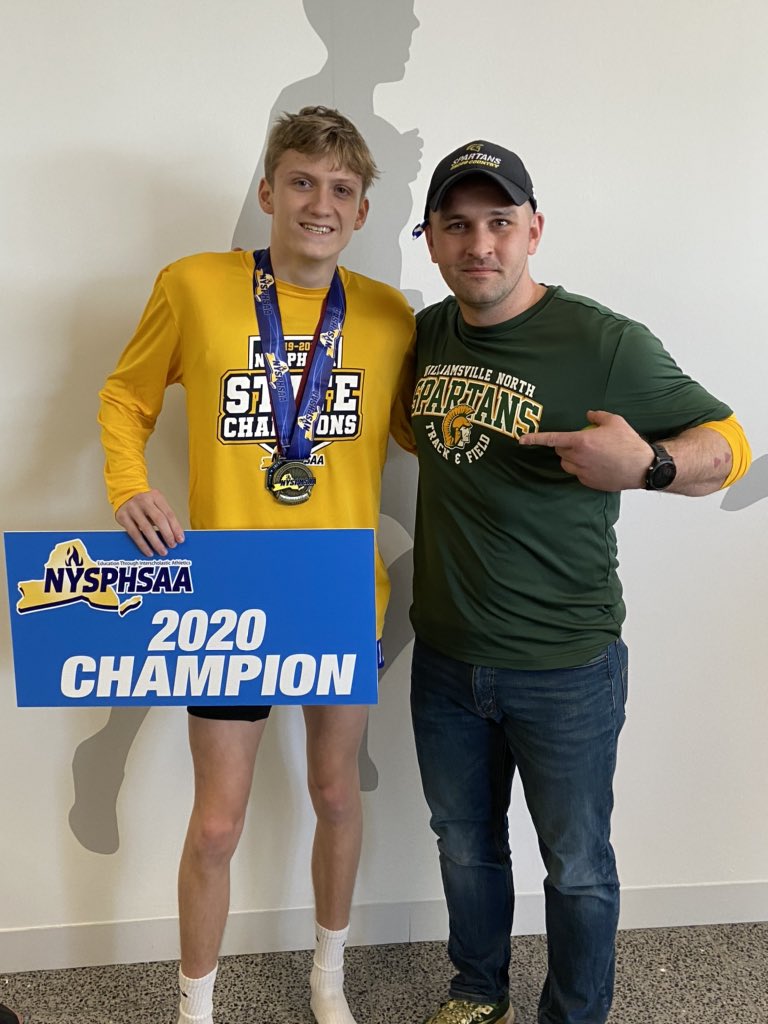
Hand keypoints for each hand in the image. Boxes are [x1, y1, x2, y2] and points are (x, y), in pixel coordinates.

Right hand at [115, 489, 184, 555]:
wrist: (124, 495)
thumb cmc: (145, 504)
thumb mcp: (156, 504)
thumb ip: (165, 517)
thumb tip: (176, 536)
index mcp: (156, 496)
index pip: (169, 514)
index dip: (176, 528)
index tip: (180, 539)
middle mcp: (144, 500)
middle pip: (159, 519)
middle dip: (167, 535)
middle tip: (172, 545)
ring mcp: (132, 508)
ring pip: (146, 528)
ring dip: (156, 542)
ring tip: (162, 551)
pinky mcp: (123, 517)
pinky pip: (134, 533)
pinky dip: (143, 544)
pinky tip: (149, 551)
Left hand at [519, 410, 652, 490]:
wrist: (641, 467)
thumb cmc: (629, 443)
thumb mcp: (615, 421)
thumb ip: (598, 416)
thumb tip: (589, 414)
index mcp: (581, 441)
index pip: (552, 439)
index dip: (535, 439)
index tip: (522, 439)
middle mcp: (578, 458)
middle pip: (560, 452)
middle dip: (565, 446)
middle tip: (581, 441)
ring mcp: (582, 472)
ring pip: (567, 464)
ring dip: (571, 458)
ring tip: (589, 454)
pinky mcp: (588, 482)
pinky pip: (578, 474)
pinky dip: (582, 468)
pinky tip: (598, 464)